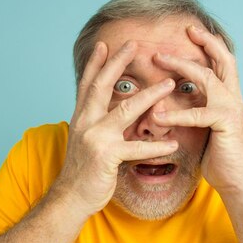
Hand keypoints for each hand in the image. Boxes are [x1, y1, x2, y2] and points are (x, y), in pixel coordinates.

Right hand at [54, 40, 178, 214]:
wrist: (71, 198)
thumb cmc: (83, 170)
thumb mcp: (84, 139)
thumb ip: (95, 122)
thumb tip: (109, 109)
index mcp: (81, 117)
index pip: (88, 84)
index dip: (96, 63)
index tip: (106, 45)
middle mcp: (85, 122)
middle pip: (103, 86)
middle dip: (118, 63)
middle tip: (135, 44)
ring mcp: (95, 138)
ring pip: (126, 110)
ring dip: (150, 95)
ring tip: (169, 84)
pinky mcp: (107, 156)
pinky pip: (136, 148)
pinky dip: (155, 146)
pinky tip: (172, 144)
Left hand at [152, 26, 242, 194]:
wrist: (240, 183)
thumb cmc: (221, 158)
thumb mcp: (206, 130)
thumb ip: (196, 113)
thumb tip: (173, 106)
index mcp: (229, 98)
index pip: (222, 64)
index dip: (210, 45)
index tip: (193, 31)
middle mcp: (234, 99)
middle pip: (223, 60)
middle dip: (205, 41)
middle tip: (186, 28)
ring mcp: (232, 110)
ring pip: (208, 78)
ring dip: (181, 65)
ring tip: (158, 59)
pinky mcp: (226, 125)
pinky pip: (199, 114)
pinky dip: (177, 113)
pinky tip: (159, 115)